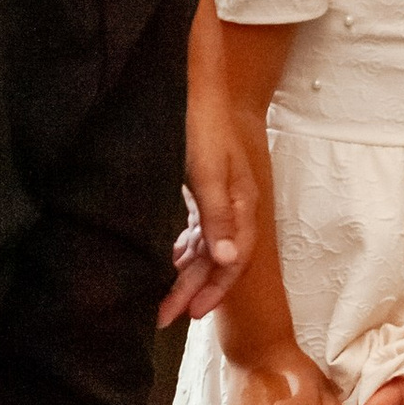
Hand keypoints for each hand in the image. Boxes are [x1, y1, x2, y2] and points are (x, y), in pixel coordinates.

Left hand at [162, 86, 256, 327]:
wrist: (192, 87)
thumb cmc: (200, 125)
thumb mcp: (207, 172)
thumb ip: (217, 216)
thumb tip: (228, 261)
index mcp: (241, 203)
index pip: (232, 260)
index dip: (213, 290)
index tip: (190, 315)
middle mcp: (233, 205)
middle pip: (215, 260)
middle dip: (191, 291)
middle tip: (162, 317)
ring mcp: (218, 197)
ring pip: (204, 249)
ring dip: (186, 275)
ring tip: (162, 299)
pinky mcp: (201, 189)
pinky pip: (195, 232)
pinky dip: (182, 251)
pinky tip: (166, 260)